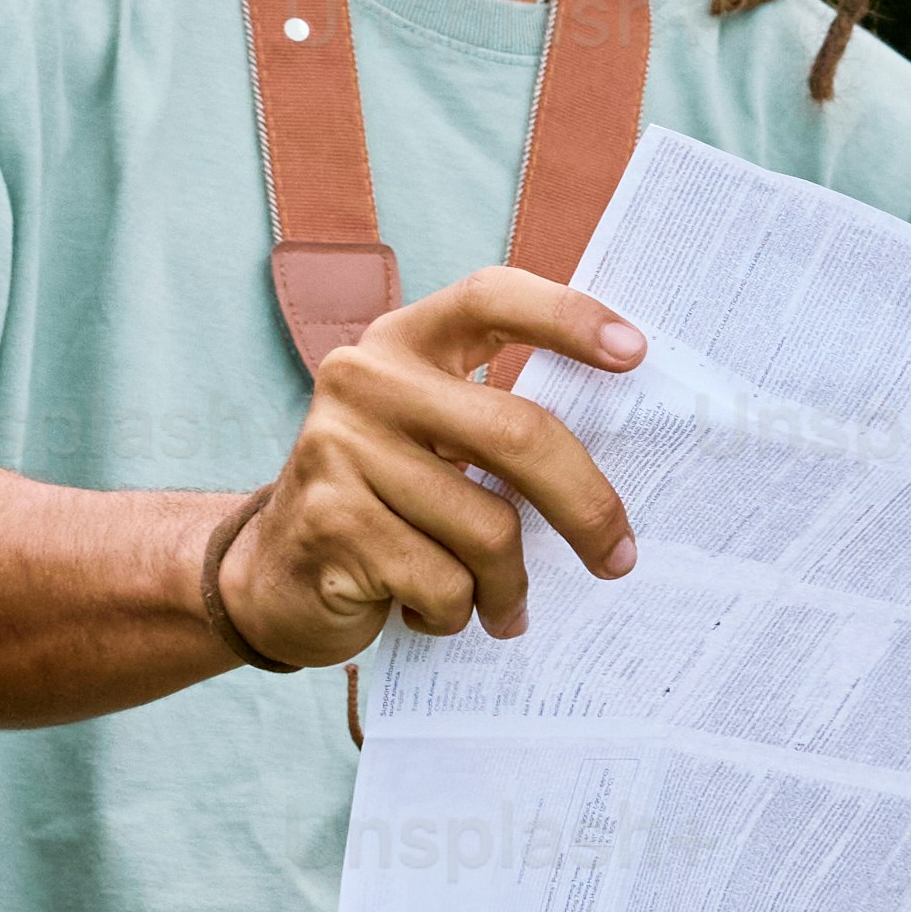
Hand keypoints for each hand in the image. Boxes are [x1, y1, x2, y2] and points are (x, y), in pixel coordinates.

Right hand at [200, 262, 642, 667]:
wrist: (274, 576)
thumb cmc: (386, 505)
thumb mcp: (432, 443)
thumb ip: (497, 426)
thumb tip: (625, 452)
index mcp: (402, 342)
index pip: (490, 298)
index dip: (566, 315)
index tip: (635, 352)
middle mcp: (364, 379)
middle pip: (517, 433)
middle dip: (587, 507)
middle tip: (621, 558)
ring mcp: (338, 447)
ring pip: (488, 528)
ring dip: (509, 587)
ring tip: (500, 606)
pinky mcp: (330, 521)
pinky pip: (443, 583)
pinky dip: (455, 613)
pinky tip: (427, 610)